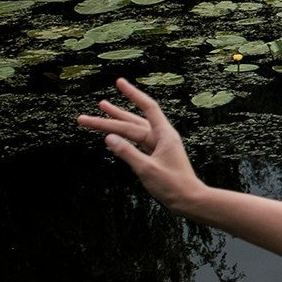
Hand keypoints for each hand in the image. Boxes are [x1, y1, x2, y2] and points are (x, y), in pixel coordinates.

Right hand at [76, 77, 207, 212]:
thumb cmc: (172, 185)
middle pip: (133, 121)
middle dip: (112, 115)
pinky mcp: (155, 155)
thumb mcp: (146, 169)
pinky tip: (112, 136)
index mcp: (164, 135)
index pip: (147, 107)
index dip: (132, 93)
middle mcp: (162, 137)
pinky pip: (136, 142)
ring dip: (117, 121)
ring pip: (134, 130)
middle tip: (92, 107)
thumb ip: (127, 152)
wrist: (189, 200)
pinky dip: (123, 138)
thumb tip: (108, 137)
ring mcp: (158, 146)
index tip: (119, 82)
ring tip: (101, 109)